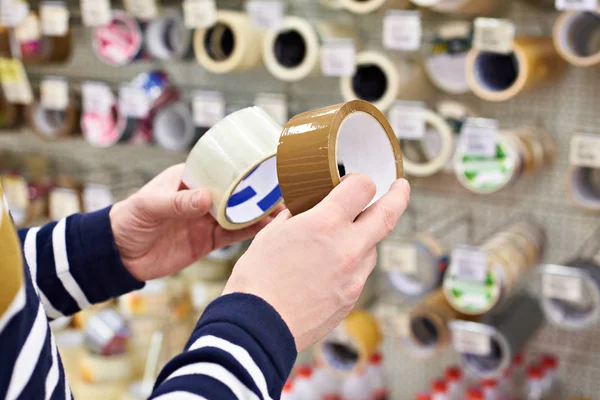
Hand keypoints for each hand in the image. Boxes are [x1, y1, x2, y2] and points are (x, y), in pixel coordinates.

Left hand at [110, 164, 278, 281]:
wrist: (118, 256)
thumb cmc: (129, 219)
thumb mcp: (150, 206)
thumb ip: (177, 203)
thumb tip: (207, 199)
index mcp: (189, 180)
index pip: (219, 171)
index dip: (242, 170)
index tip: (263, 169)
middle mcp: (201, 198)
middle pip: (235, 193)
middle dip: (257, 192)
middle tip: (280, 191)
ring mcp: (205, 220)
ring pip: (238, 214)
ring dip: (258, 213)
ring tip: (281, 210)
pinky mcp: (206, 241)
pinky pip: (231, 236)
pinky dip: (248, 233)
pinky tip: (265, 229)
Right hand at [223, 174, 409, 350]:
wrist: (259, 327)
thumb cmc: (258, 278)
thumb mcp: (272, 234)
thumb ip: (297, 216)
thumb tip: (306, 209)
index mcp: (326, 224)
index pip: (362, 187)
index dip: (359, 181)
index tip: (354, 183)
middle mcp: (348, 247)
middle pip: (388, 214)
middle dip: (399, 196)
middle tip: (401, 187)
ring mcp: (354, 276)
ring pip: (372, 247)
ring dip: (364, 237)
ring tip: (338, 241)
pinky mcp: (352, 298)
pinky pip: (360, 272)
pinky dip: (352, 263)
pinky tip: (329, 269)